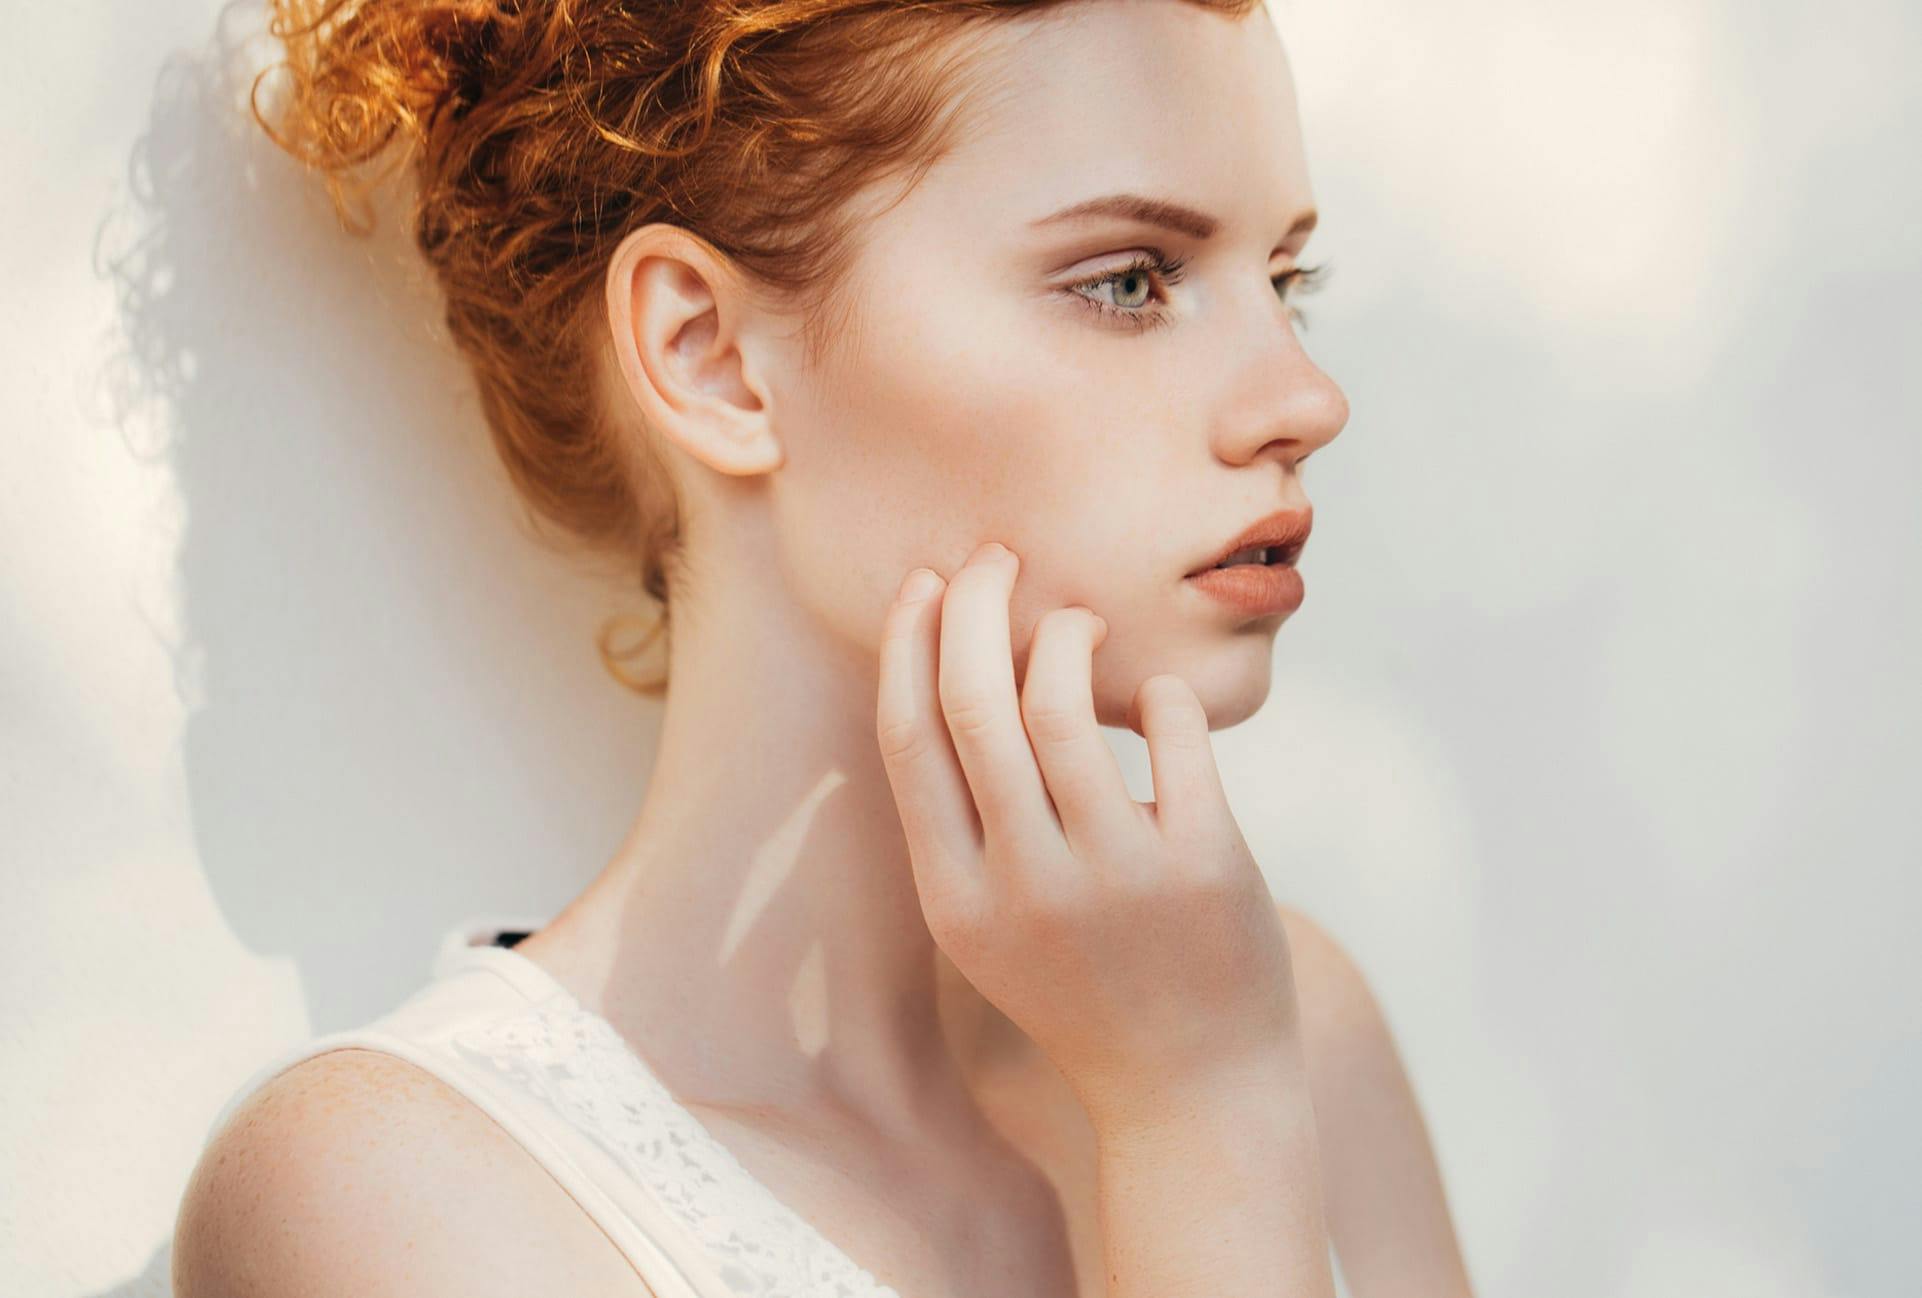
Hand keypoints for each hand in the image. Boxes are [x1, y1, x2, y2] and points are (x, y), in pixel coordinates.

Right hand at [874, 540, 1301, 1129]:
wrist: (1191, 1093)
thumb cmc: (1082, 988)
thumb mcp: (990, 928)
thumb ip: (962, 825)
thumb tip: (948, 672)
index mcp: (958, 901)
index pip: (908, 740)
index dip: (909, 644)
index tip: (927, 582)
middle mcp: (1026, 887)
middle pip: (976, 702)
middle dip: (980, 603)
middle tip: (999, 559)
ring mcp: (1117, 878)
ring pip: (1065, 702)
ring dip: (1068, 632)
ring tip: (1082, 621)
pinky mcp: (1204, 867)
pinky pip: (1171, 730)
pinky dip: (1160, 692)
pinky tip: (1158, 697)